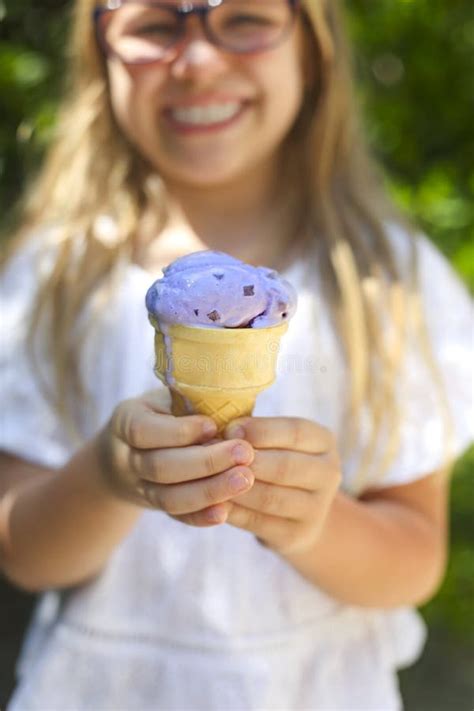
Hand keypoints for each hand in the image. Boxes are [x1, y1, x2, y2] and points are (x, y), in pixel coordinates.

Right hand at [96, 390, 254, 526]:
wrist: (132, 448)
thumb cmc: (164, 411)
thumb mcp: (169, 396)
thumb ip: (194, 400)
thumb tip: (235, 405)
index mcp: (128, 421)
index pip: (144, 430)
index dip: (178, 431)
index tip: (213, 426)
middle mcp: (129, 458)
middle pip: (160, 467)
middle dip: (206, 462)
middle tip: (245, 454)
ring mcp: (141, 487)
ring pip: (169, 497)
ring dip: (209, 490)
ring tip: (245, 479)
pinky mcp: (158, 506)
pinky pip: (178, 516)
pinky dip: (200, 517)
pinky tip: (226, 511)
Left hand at [223, 417, 341, 555]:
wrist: (301, 512)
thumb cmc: (277, 460)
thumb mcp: (278, 441)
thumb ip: (255, 433)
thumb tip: (220, 428)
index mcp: (324, 442)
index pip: (295, 432)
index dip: (261, 430)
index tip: (229, 429)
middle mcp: (328, 474)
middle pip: (284, 466)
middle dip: (247, 461)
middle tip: (215, 455)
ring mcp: (316, 508)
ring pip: (270, 498)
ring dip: (235, 487)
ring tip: (209, 478)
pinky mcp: (296, 535)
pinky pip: (258, 523)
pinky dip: (233, 512)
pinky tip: (213, 503)